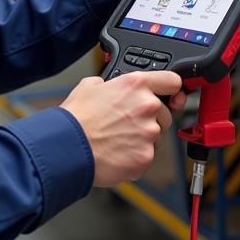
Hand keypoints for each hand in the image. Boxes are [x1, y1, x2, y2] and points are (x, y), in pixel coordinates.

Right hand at [61, 71, 185, 186]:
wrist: (67, 147)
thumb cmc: (76, 118)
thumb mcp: (90, 85)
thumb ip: (109, 83)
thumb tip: (109, 86)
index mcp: (136, 85)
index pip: (172, 81)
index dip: (171, 89)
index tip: (171, 95)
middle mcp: (147, 106)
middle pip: (165, 114)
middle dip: (150, 119)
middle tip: (127, 125)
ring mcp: (149, 134)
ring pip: (155, 137)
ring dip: (142, 139)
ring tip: (117, 140)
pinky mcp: (145, 157)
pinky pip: (146, 157)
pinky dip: (134, 158)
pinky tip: (116, 153)